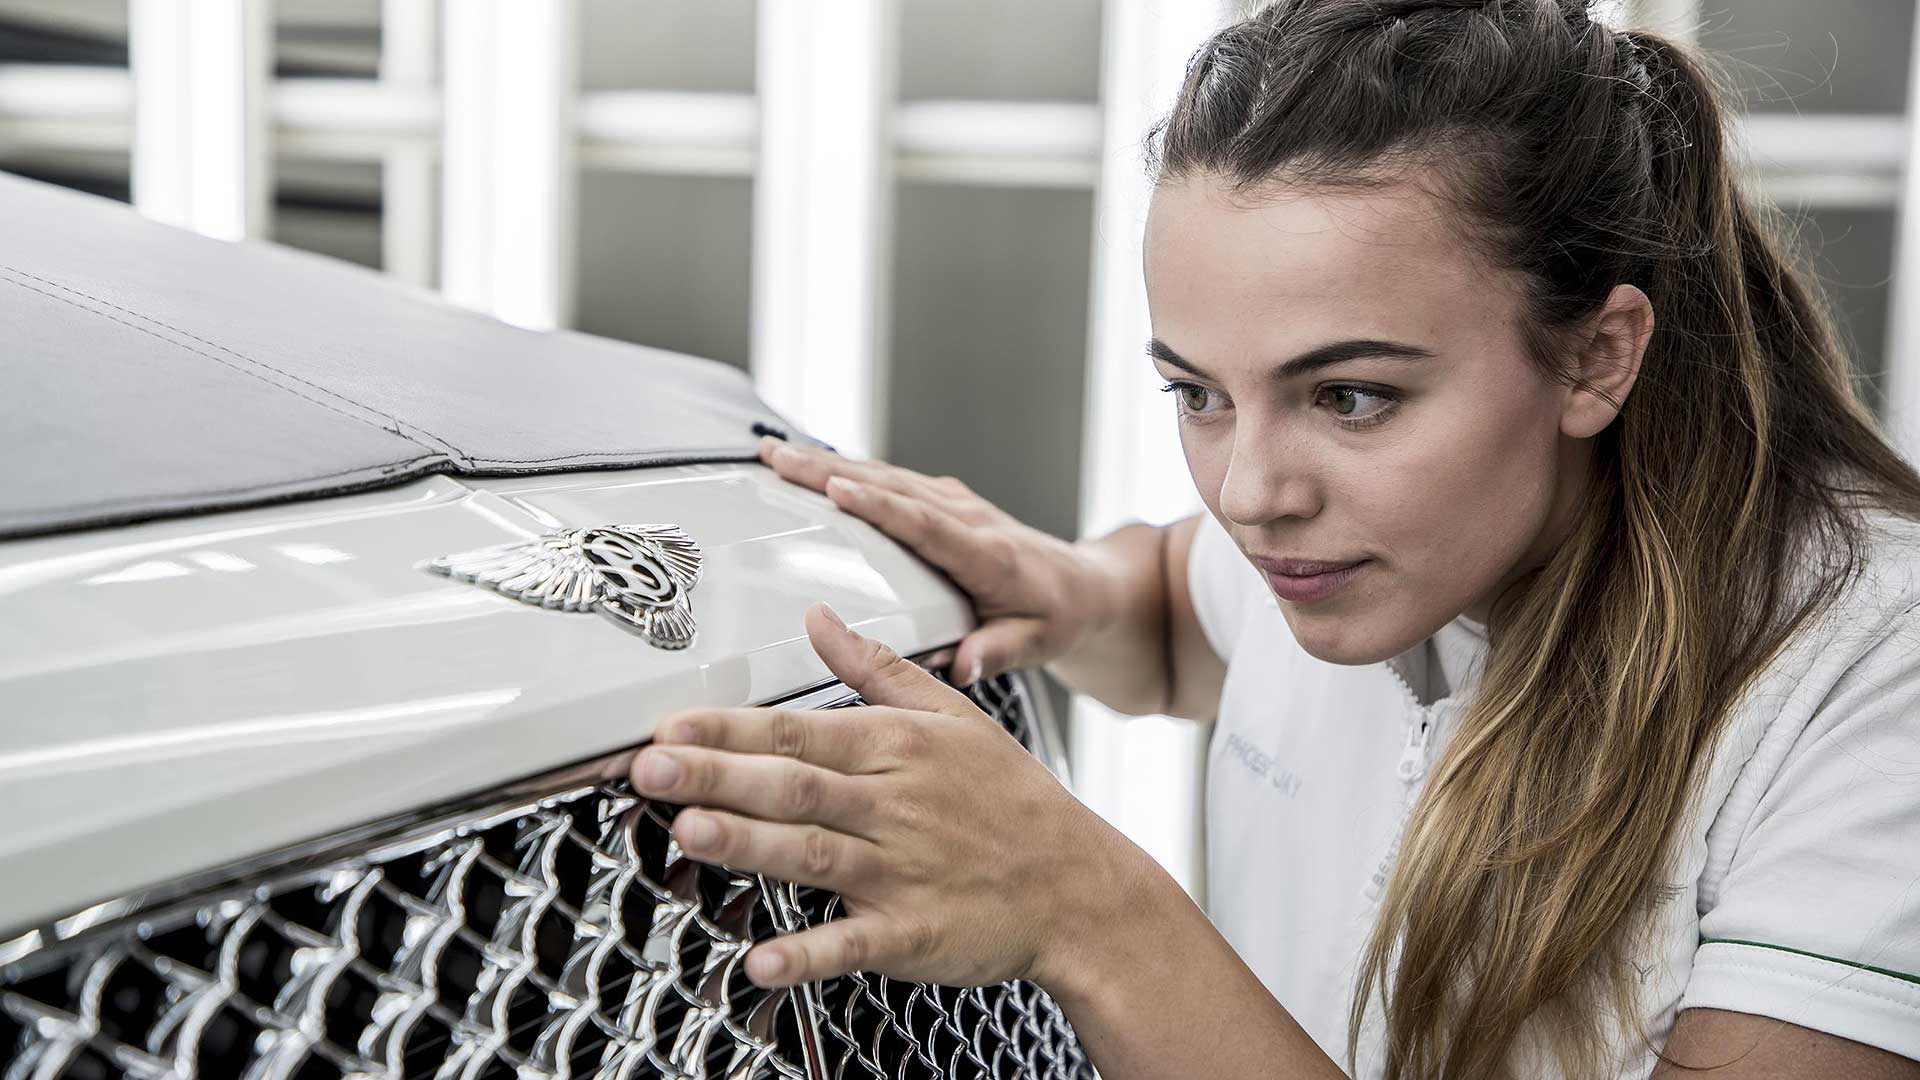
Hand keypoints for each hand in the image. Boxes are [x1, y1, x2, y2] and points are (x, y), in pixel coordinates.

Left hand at [629, 601, 1138, 989]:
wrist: (1079, 887)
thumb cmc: (1012, 801)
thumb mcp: (955, 716)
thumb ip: (877, 667)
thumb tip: (818, 616)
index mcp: (897, 747)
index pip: (799, 728)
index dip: (730, 726)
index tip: (669, 721)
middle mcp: (893, 805)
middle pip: (794, 784)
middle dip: (718, 774)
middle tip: (650, 766)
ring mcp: (902, 871)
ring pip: (813, 852)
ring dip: (748, 843)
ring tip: (688, 832)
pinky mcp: (913, 933)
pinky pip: (853, 944)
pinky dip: (808, 954)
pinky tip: (759, 962)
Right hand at [758, 437, 1112, 684]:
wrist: (1083, 587)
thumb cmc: (1059, 617)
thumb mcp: (1037, 644)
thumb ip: (998, 651)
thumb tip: (965, 665)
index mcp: (987, 555)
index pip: (926, 525)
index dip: (880, 507)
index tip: (837, 490)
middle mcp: (968, 519)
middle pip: (892, 488)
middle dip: (830, 472)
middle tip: (778, 463)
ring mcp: (955, 504)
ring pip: (885, 476)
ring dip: (827, 464)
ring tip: (776, 456)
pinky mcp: (944, 501)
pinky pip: (890, 480)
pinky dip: (848, 469)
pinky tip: (810, 466)